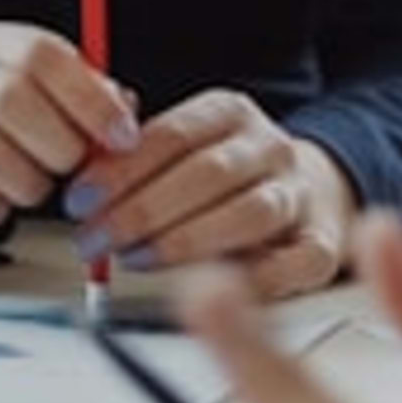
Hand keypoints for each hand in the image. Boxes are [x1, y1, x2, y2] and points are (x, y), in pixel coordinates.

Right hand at [0, 22, 137, 244]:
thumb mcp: (41, 99)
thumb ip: (86, 99)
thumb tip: (124, 107)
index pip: (42, 54)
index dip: (89, 98)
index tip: (121, 136)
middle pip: (11, 98)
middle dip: (58, 144)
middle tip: (73, 168)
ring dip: (27, 181)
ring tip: (33, 187)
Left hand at [69, 90, 354, 298]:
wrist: (305, 194)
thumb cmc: (221, 180)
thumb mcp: (179, 150)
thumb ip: (133, 159)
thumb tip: (83, 180)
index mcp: (230, 112)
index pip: (173, 135)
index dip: (122, 170)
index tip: (81, 200)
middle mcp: (270, 147)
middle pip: (208, 173)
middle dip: (142, 209)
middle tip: (96, 239)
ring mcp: (299, 194)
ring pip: (248, 213)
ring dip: (185, 241)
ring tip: (139, 259)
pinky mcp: (320, 244)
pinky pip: (289, 263)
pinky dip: (248, 280)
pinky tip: (208, 290)